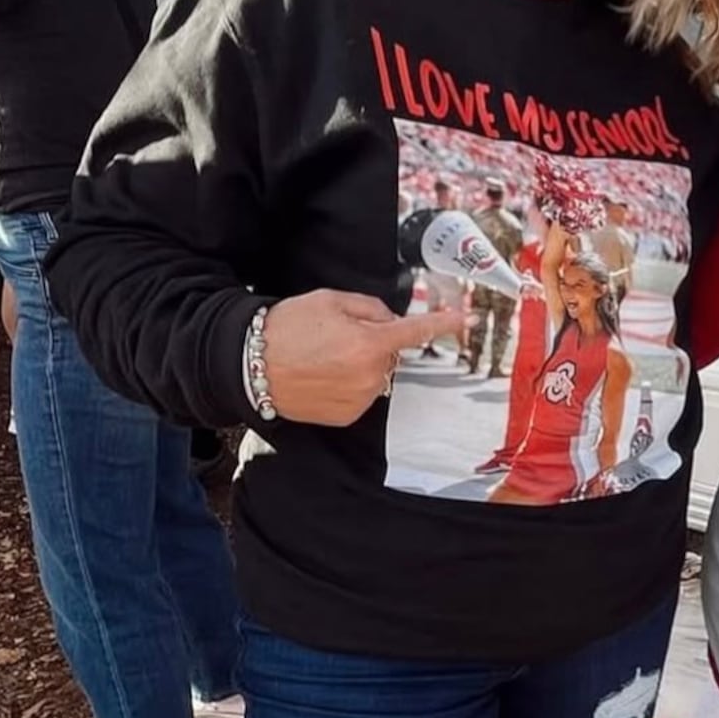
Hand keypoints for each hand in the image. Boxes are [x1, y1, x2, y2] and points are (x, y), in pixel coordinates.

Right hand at [260, 289, 458, 426]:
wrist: (251, 366)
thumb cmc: (288, 328)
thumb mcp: (330, 301)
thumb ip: (369, 307)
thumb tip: (389, 320)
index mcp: (370, 343)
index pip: (416, 331)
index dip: (444, 323)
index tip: (467, 318)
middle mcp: (371, 375)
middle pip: (389, 353)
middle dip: (373, 342)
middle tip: (336, 336)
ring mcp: (360, 399)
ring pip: (376, 375)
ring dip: (360, 365)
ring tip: (323, 358)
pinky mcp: (348, 416)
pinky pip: (361, 394)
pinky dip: (349, 385)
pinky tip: (323, 377)